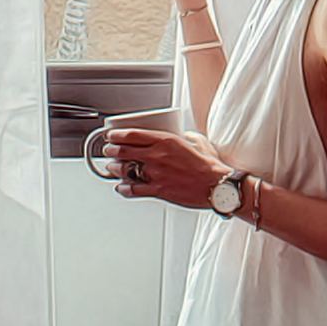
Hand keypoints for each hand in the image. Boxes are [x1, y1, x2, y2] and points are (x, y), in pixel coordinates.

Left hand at [103, 129, 232, 209]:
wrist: (218, 187)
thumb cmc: (211, 166)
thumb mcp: (198, 142)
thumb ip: (186, 137)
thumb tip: (182, 135)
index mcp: (166, 141)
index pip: (132, 135)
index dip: (116, 135)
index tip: (111, 135)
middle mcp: (157, 156)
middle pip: (123, 151)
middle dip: (111, 150)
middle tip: (108, 150)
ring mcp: (156, 174)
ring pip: (125, 170)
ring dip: (115, 168)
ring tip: (112, 167)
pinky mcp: (158, 191)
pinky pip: (133, 190)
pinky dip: (123, 188)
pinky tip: (121, 187)